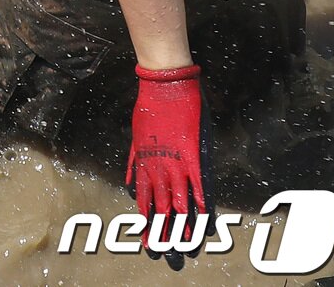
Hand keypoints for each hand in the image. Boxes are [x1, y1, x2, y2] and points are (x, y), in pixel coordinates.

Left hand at [127, 64, 204, 246]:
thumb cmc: (149, 106)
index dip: (145, 219)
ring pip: (178, 198)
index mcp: (144, 161)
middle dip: (160, 229)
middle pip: (158, 204)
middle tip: (161, 250)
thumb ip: (134, 161)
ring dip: (181, 222)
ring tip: (182, 242)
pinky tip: (202, 215)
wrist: (163, 83)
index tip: (145, 237)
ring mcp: (175, 159)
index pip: (143, 198)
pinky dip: (200, 199)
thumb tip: (130, 181)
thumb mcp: (136, 136)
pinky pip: (196, 181)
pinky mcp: (191, 152)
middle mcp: (158, 164)